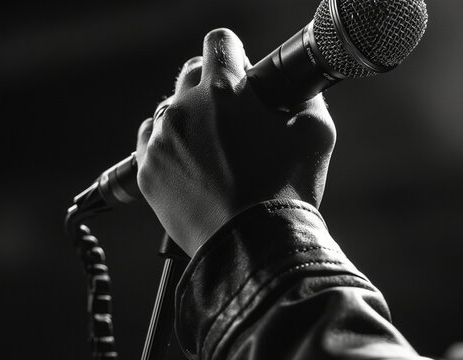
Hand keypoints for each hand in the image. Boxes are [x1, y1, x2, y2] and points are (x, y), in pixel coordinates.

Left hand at [135, 28, 335, 256]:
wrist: (252, 250)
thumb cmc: (286, 192)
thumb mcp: (316, 134)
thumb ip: (305, 99)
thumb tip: (297, 91)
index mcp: (223, 91)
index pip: (219, 42)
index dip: (235, 54)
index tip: (243, 75)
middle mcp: (184, 109)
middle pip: (191, 73)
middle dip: (212, 86)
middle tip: (233, 118)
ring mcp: (160, 142)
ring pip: (168, 110)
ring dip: (189, 119)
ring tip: (212, 150)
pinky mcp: (146, 173)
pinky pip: (149, 143)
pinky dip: (167, 147)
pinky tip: (191, 165)